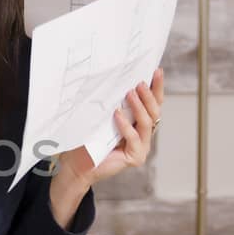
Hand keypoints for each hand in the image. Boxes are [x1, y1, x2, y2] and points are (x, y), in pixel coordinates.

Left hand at [55, 68, 165, 192]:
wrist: (77, 163)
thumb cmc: (88, 138)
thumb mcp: (102, 115)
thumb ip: (112, 102)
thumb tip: (115, 77)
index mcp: (138, 122)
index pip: (153, 103)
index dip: (156, 87)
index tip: (156, 71)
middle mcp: (144, 134)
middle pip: (155, 111)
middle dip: (149, 95)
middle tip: (140, 82)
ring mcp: (142, 147)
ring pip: (147, 123)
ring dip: (139, 106)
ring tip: (130, 93)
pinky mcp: (136, 157)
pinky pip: (134, 138)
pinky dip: (126, 125)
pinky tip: (117, 114)